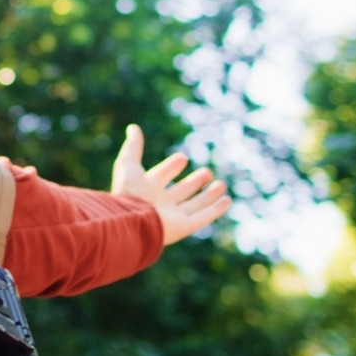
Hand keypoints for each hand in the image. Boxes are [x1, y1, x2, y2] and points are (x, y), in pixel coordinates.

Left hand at [111, 124, 229, 245]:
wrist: (132, 221)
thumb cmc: (129, 192)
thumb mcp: (128, 163)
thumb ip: (133, 146)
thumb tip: (133, 127)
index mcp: (146, 189)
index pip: (161, 176)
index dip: (171, 167)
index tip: (182, 157)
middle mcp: (160, 203)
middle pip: (181, 192)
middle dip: (194, 182)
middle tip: (207, 172)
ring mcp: (172, 216)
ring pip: (195, 205)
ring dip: (209, 196)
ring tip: (221, 185)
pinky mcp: (184, 227)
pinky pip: (203, 218)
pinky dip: (216, 210)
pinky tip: (227, 200)